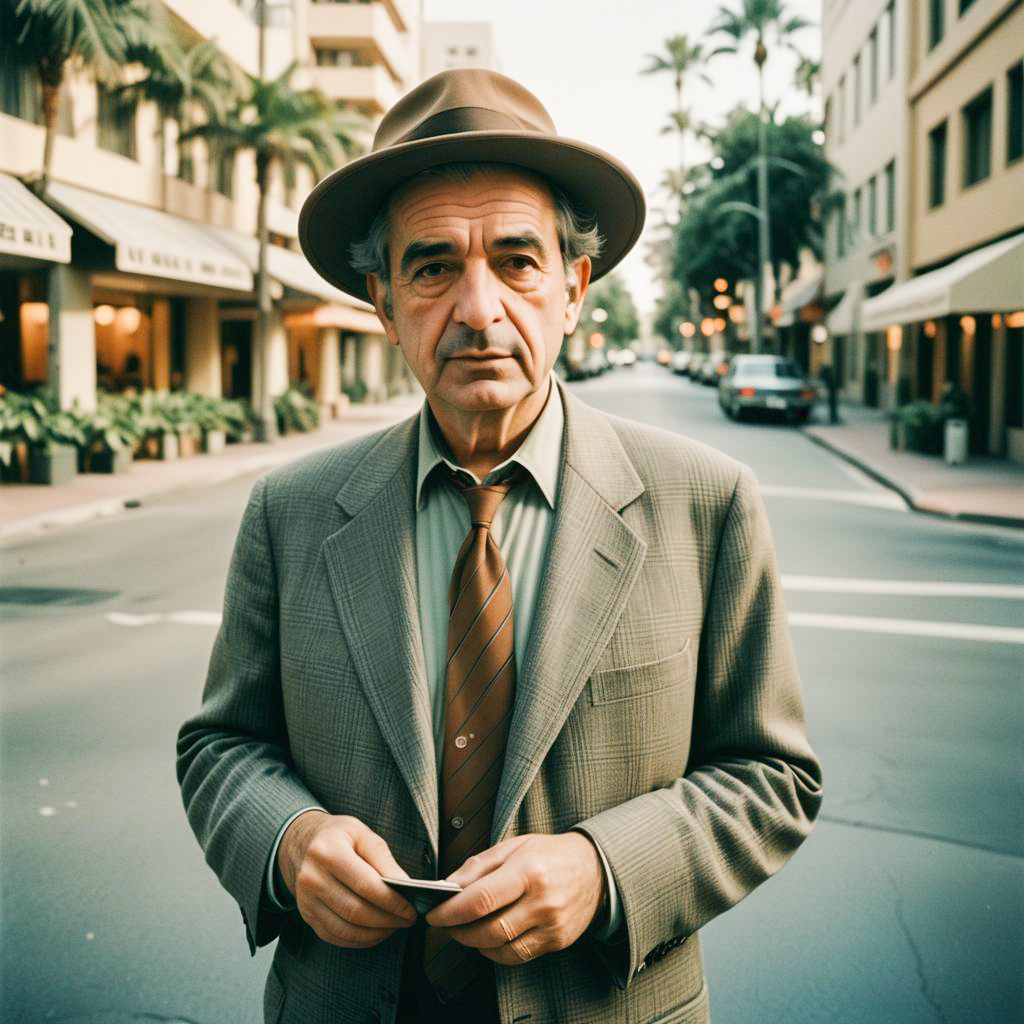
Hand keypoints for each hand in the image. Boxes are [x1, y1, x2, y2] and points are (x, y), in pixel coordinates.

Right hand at [278, 811, 416, 947]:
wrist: (304, 843)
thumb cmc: (340, 836)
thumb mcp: (364, 834)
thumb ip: (384, 860)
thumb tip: (404, 887)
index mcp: (328, 851)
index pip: (365, 884)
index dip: (392, 901)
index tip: (411, 909)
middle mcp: (312, 878)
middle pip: (355, 910)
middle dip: (387, 920)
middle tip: (408, 920)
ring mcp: (306, 900)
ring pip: (346, 929)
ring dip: (375, 933)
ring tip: (394, 926)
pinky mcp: (307, 916)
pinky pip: (335, 936)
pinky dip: (360, 940)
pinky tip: (376, 932)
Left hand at [424, 832, 604, 965]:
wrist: (595, 870)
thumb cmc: (549, 854)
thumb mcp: (514, 846)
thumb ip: (479, 865)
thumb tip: (447, 886)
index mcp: (528, 871)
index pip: (480, 899)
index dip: (451, 911)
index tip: (433, 914)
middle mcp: (542, 901)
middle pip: (488, 930)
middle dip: (458, 930)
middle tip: (444, 923)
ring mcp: (551, 925)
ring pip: (500, 948)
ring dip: (473, 943)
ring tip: (463, 929)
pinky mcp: (556, 942)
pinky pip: (516, 955)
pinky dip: (495, 951)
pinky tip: (488, 939)